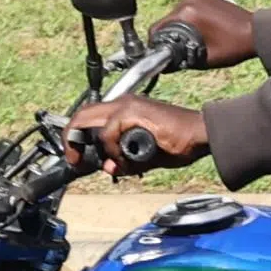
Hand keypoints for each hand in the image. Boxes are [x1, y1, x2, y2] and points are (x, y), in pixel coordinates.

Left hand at [66, 92, 212, 172]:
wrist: (199, 135)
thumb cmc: (180, 142)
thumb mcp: (145, 156)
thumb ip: (125, 161)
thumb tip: (108, 168)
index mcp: (125, 108)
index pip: (89, 118)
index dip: (76, 137)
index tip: (77, 157)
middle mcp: (123, 102)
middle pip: (81, 114)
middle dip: (71, 138)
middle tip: (74, 160)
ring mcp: (127, 105)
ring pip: (88, 119)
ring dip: (91, 146)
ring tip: (106, 163)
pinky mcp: (133, 112)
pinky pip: (108, 132)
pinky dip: (111, 149)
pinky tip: (126, 158)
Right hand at [161, 0, 259, 68]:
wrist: (256, 32)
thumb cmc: (233, 47)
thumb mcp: (203, 59)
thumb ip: (179, 60)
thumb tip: (163, 65)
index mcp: (187, 13)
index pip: (158, 27)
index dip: (156, 42)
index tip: (160, 52)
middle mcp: (189, 0)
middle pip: (167, 20)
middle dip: (170, 34)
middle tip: (179, 49)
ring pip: (177, 14)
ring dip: (180, 26)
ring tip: (193, 39)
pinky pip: (189, 8)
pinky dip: (190, 18)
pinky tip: (201, 29)